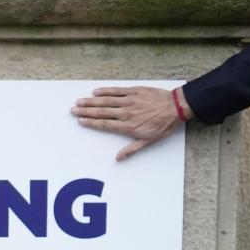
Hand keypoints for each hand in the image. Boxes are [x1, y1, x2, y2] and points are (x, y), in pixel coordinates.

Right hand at [72, 86, 189, 160]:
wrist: (175, 107)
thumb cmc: (163, 125)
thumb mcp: (149, 141)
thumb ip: (131, 149)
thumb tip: (118, 158)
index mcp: (128, 126)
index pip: (105, 124)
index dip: (91, 122)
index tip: (80, 120)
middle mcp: (126, 113)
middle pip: (102, 112)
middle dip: (86, 111)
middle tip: (74, 110)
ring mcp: (129, 101)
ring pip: (107, 101)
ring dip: (92, 101)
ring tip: (80, 101)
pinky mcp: (134, 91)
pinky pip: (117, 90)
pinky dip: (106, 90)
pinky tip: (96, 91)